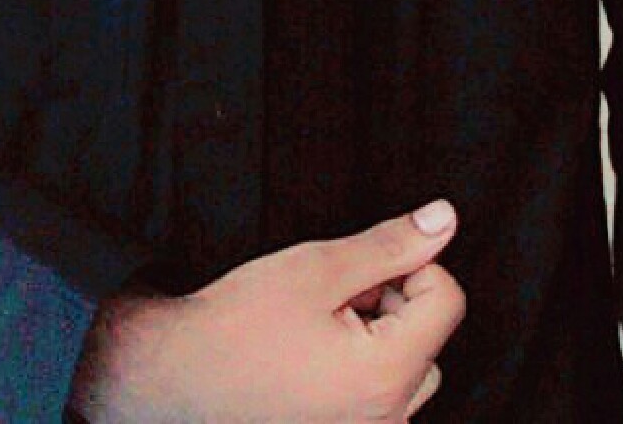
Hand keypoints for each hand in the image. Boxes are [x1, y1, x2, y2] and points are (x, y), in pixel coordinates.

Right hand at [70, 200, 465, 423]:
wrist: (176, 378)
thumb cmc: (240, 324)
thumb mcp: (321, 267)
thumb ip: (392, 244)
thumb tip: (444, 219)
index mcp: (387, 376)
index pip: (446, 298)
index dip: (409, 265)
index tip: (360, 269)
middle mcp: (386, 421)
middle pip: (429, 335)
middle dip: (393, 302)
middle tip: (332, 297)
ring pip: (407, 368)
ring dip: (378, 337)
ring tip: (320, 327)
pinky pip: (380, 399)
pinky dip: (359, 369)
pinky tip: (314, 356)